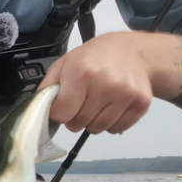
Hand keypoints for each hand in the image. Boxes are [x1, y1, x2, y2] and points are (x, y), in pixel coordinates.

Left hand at [38, 31, 154, 134]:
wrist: (134, 52)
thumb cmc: (94, 58)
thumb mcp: (65, 64)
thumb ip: (48, 88)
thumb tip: (40, 112)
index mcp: (81, 73)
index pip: (61, 114)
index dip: (59, 112)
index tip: (64, 104)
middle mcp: (104, 85)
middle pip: (78, 124)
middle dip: (76, 117)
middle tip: (83, 100)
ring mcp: (125, 95)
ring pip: (97, 129)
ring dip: (93, 121)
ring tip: (98, 102)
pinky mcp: (141, 104)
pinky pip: (116, 128)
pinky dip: (111, 122)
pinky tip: (113, 105)